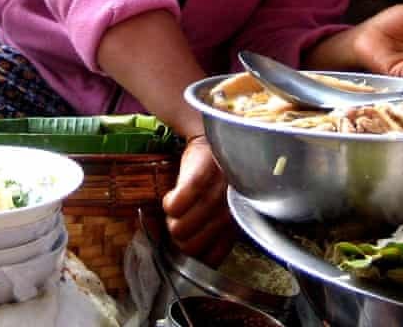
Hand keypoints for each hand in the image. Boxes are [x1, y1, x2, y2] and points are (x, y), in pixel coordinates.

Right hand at [160, 135, 235, 265]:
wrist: (214, 142)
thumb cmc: (216, 181)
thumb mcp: (222, 211)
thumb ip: (212, 235)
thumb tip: (194, 259)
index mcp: (233, 226)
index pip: (211, 259)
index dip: (193, 256)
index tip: (187, 242)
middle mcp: (227, 213)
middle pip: (189, 246)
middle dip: (177, 238)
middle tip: (178, 221)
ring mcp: (215, 196)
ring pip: (179, 229)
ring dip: (171, 220)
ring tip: (177, 206)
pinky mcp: (199, 179)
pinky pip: (175, 206)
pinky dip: (169, 204)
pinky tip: (173, 196)